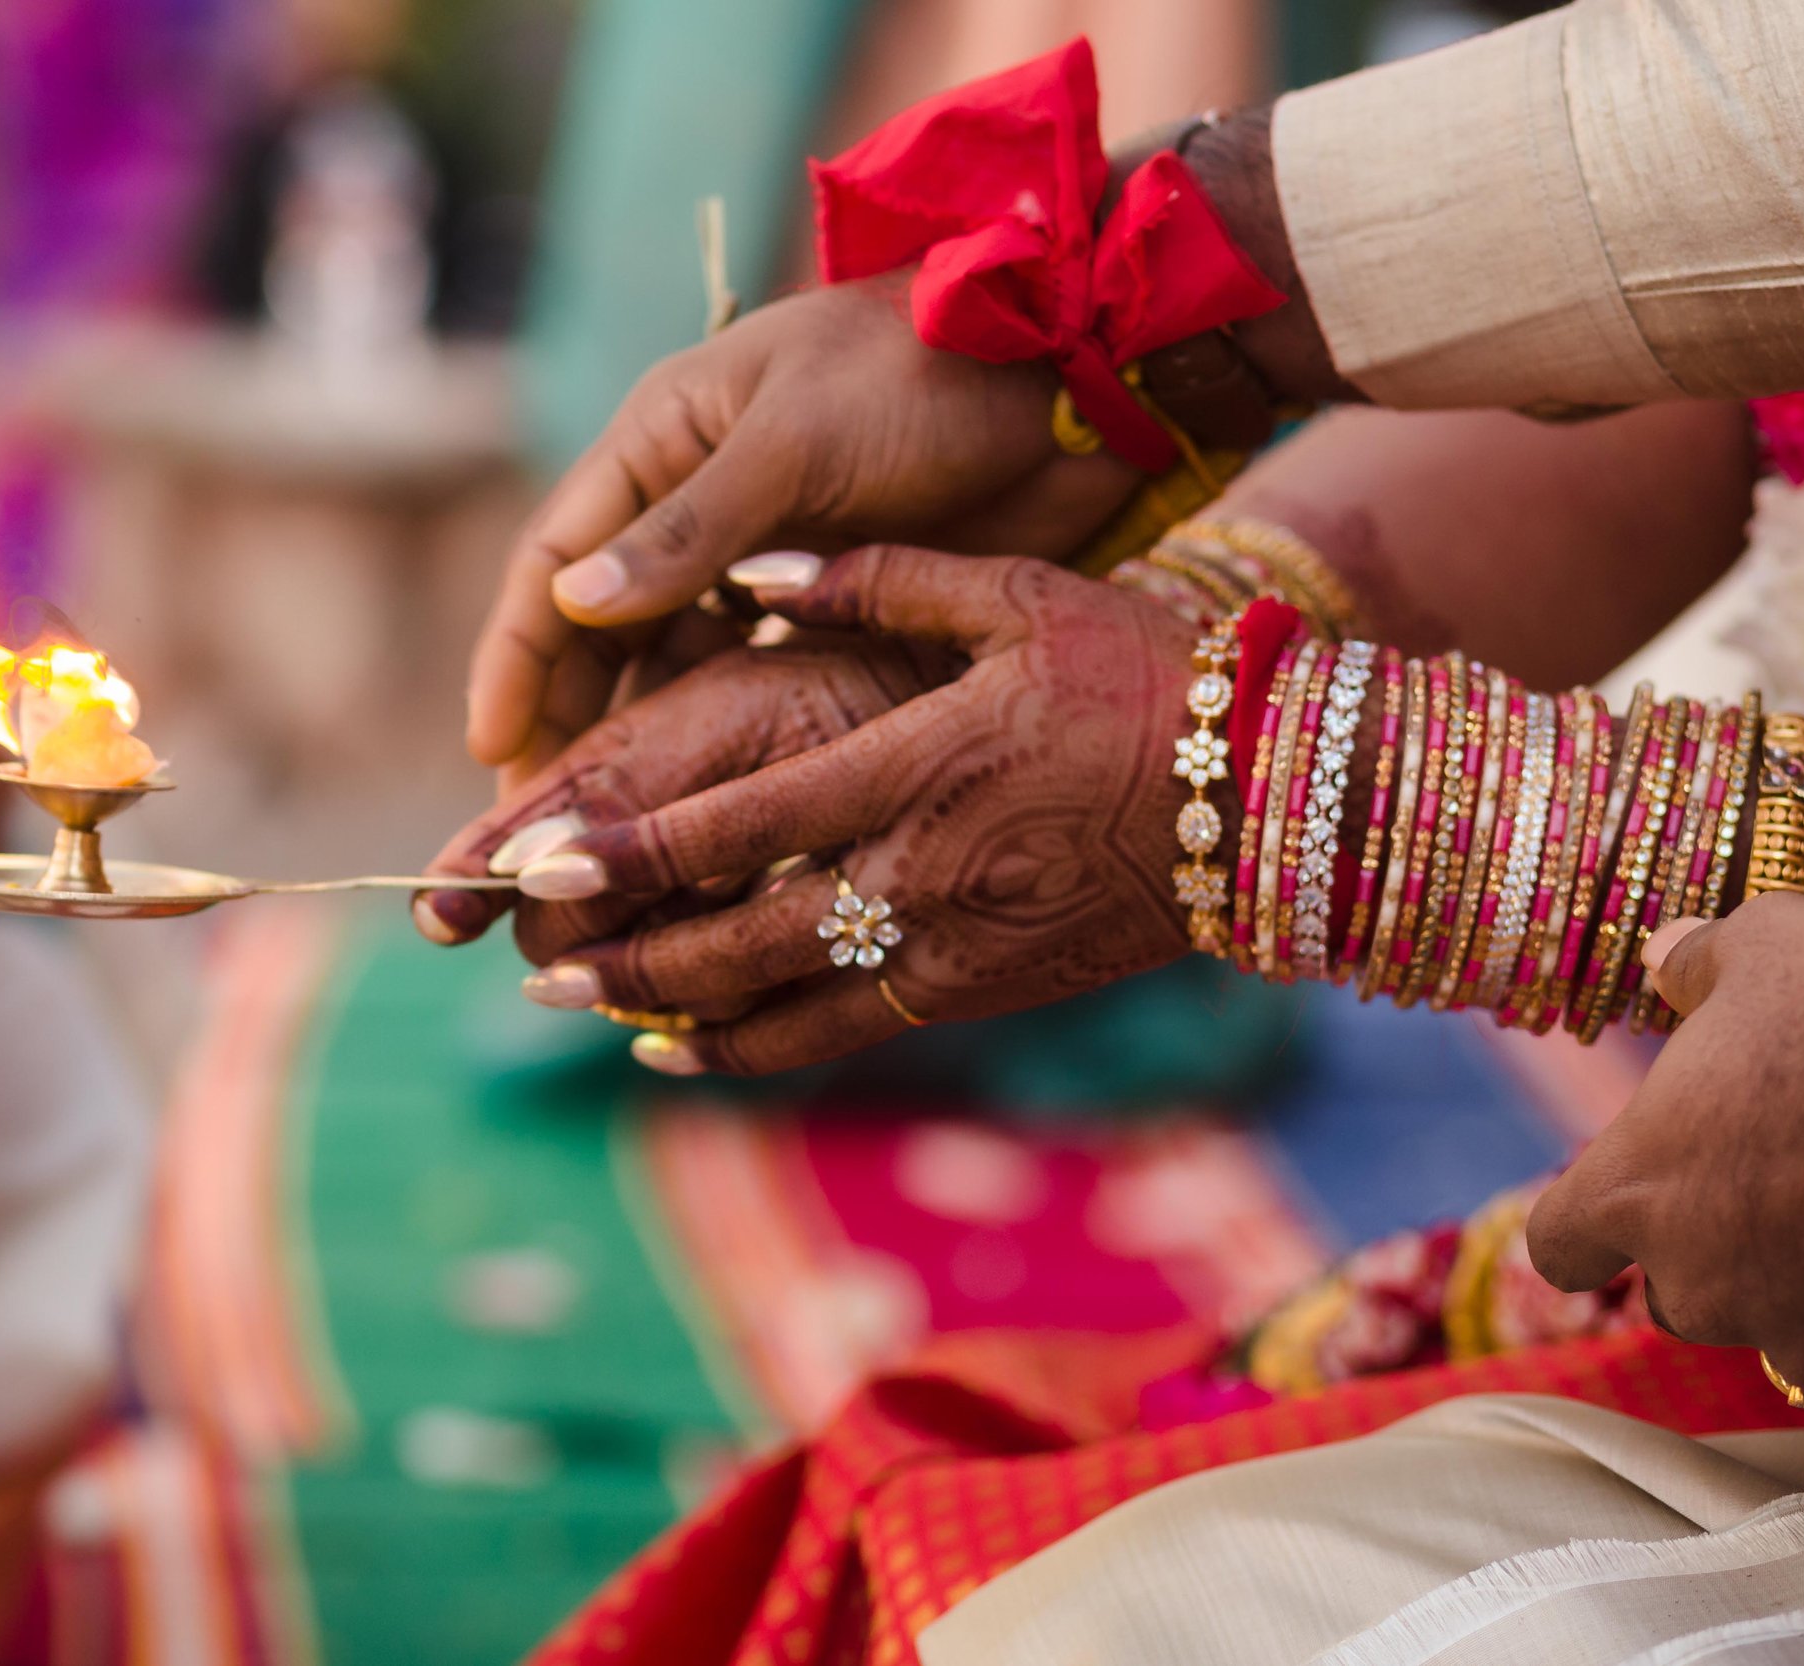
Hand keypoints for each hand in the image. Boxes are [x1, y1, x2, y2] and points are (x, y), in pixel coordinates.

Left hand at [451, 547, 1204, 1074]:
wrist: (1275, 798)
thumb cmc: (1145, 677)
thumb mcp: (1016, 597)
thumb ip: (877, 582)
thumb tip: (756, 571)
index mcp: (917, 765)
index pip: (740, 821)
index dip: (631, 848)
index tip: (537, 859)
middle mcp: (920, 871)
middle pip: (737, 933)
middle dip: (622, 947)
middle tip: (529, 952)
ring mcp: (948, 946)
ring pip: (779, 1003)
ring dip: (668, 1008)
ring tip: (578, 1005)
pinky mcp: (976, 990)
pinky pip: (841, 1033)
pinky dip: (752, 1047)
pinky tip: (686, 1048)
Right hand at [466, 277, 1141, 784]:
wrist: (1076, 372)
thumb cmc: (926, 372)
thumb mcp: (797, 443)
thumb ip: (690, 530)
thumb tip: (573, 604)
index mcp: (666, 440)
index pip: (557, 562)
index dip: (520, 658)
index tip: (493, 749)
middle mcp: (701, 503)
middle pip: (605, 632)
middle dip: (570, 724)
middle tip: (543, 829)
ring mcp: (771, 556)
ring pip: (680, 667)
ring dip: (644, 743)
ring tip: (616, 839)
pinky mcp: (841, 600)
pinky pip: (761, 681)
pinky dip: (729, 738)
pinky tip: (711, 805)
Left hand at [1528, 893, 1803, 1400]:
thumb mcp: (1772, 946)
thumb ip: (1700, 964)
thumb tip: (1661, 956)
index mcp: (1642, 1188)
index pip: (1558, 1243)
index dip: (1581, 1233)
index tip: (1612, 1217)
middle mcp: (1705, 1284)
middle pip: (1677, 1297)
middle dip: (1714, 1255)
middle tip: (1784, 1184)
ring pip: (1787, 1330)